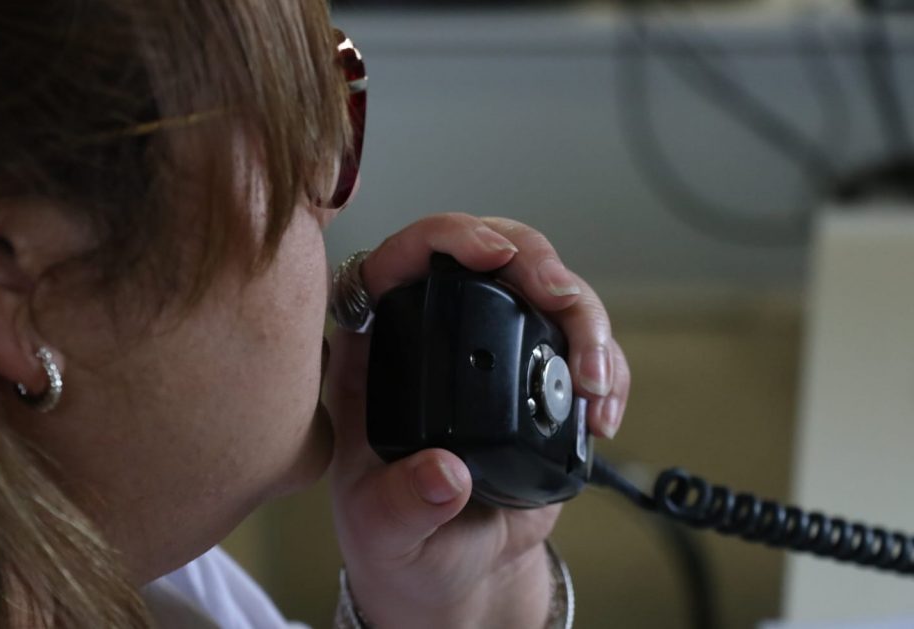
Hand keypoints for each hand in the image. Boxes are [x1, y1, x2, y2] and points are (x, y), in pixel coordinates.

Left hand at [325, 213, 630, 628]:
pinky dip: (606, 363)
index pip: (397, 261)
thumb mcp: (385, 531)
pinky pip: (580, 342)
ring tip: (594, 382)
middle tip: (564, 300)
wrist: (454, 570)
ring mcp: (492, 350)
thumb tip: (444, 475)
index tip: (490, 254)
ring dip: (585, 316)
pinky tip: (603, 409)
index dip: (443, 237)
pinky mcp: (539, 375)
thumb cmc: (401, 544)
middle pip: (488, 254)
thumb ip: (405, 505)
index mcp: (375, 353)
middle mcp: (433, 336)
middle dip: (536, 263)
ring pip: (545, 288)